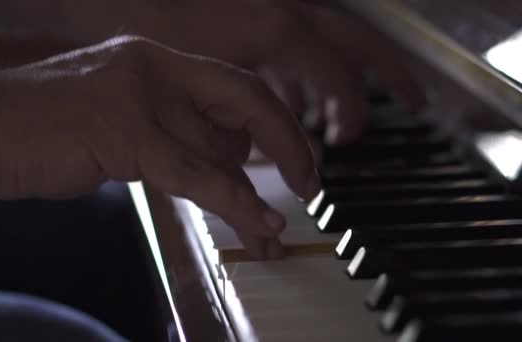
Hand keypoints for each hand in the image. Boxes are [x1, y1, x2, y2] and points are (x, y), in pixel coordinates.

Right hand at [0, 36, 318, 258]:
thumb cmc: (40, 125)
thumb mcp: (117, 117)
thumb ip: (166, 132)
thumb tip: (214, 163)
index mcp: (154, 61)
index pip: (235, 84)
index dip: (277, 120)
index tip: (299, 155)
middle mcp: (153, 68)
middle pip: (242, 109)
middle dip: (284, 151)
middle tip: (309, 188)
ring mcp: (138, 96)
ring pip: (220, 149)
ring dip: (253, 197)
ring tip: (272, 234)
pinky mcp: (122, 132)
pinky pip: (194, 172)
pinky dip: (233, 202)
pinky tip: (258, 224)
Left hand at [138, 1, 424, 144]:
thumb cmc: (159, 25)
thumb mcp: (213, 76)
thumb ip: (254, 109)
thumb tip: (280, 146)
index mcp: (282, 29)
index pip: (340, 76)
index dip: (352, 114)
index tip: (346, 145)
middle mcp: (288, 12)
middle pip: (360, 42)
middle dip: (393, 74)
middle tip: (418, 102)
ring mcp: (275, 11)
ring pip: (329, 44)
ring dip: (340, 81)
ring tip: (340, 121)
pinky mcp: (257, 20)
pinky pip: (296, 47)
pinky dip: (302, 76)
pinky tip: (293, 102)